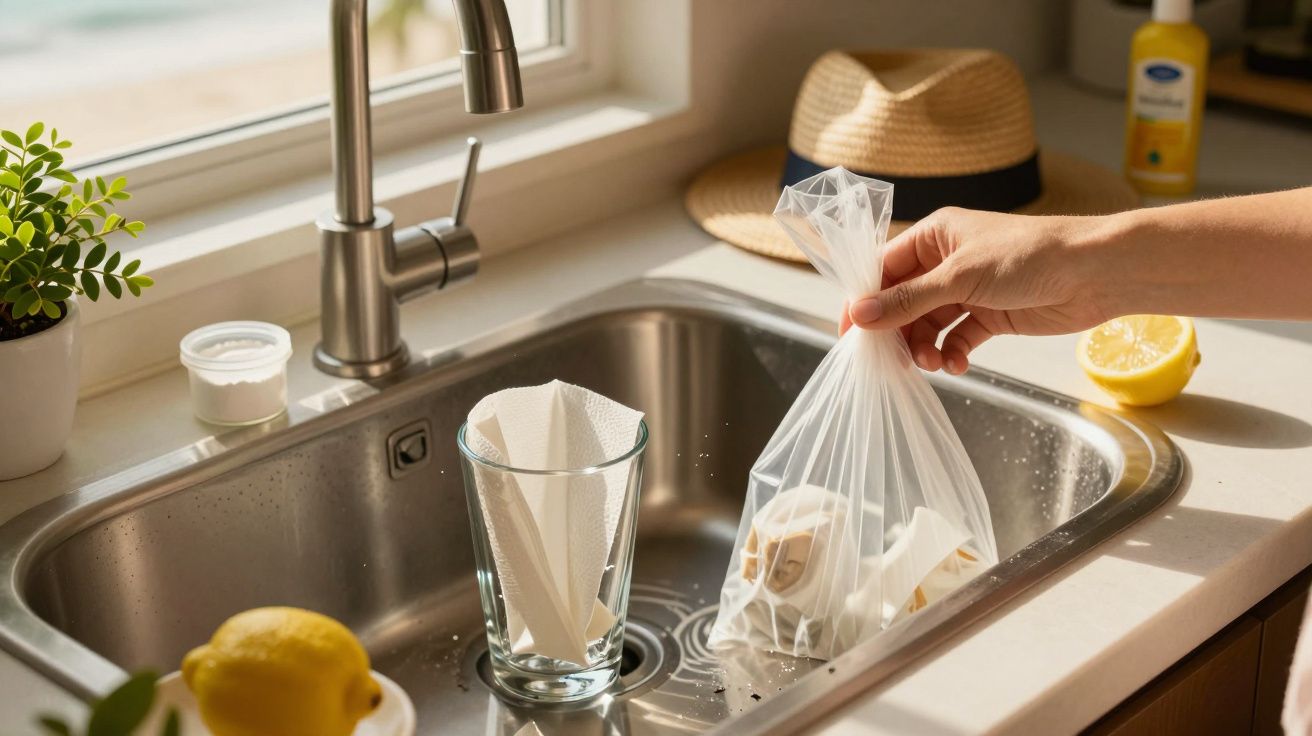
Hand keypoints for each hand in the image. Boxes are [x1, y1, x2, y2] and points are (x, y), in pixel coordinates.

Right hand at [842, 207, 1113, 373]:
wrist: (1095, 273)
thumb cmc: (1030, 256)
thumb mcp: (960, 277)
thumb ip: (908, 300)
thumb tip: (860, 316)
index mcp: (935, 237)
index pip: (884, 270)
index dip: (866, 301)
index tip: (851, 333)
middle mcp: (947, 262)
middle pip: (903, 302)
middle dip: (897, 332)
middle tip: (893, 360)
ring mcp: (969, 290)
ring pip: (928, 323)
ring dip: (925, 346)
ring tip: (933, 363)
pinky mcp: (990, 314)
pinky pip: (957, 337)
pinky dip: (953, 352)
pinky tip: (958, 364)